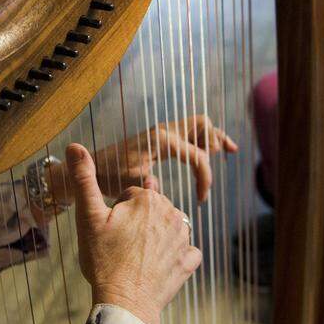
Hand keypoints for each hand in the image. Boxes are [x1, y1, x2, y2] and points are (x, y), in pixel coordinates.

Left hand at [48, 115, 238, 205]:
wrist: (94, 168)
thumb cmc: (109, 177)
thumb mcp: (128, 182)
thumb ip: (145, 183)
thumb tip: (156, 183)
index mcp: (161, 141)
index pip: (197, 155)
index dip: (205, 177)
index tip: (201, 199)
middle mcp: (164, 131)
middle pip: (202, 124)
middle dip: (217, 138)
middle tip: (229, 154)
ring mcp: (163, 132)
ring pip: (197, 125)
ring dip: (212, 136)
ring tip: (227, 150)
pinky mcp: (160, 139)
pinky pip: (188, 133)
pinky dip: (201, 139)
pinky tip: (209, 152)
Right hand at [66, 143, 200, 323]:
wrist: (124, 303)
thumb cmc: (103, 260)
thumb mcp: (88, 217)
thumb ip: (84, 179)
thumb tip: (73, 146)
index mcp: (148, 199)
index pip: (132, 195)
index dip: (117, 213)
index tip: (111, 231)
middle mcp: (171, 213)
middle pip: (151, 209)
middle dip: (137, 222)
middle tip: (120, 245)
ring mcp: (183, 238)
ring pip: (168, 227)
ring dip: (155, 237)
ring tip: (136, 256)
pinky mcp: (189, 261)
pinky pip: (185, 250)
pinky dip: (174, 256)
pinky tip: (157, 266)